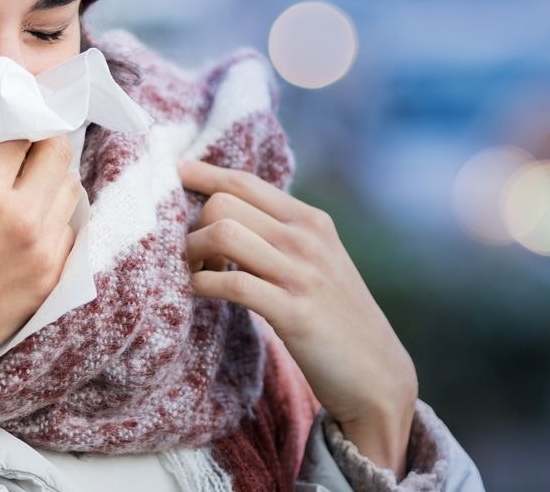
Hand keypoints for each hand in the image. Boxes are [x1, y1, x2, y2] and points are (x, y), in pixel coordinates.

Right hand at [0, 90, 81, 444]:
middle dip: (39, 141)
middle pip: (58, 153)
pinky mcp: (51, 278)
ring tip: (20, 185)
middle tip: (16, 146)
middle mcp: (25, 218)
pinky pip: (69, 229)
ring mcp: (44, 251)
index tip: (5, 112)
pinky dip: (53, 216)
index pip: (22, 130)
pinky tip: (24, 222)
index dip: (14, 115)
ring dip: (50, 177)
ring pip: (71, 190)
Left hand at [177, 158, 417, 478]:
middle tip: (193, 256)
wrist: (376, 374)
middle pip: (223, 204)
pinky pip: (232, 283)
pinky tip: (199, 294)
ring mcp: (302, 274)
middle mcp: (306, 239)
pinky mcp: (294, 313)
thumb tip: (223, 211)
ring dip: (192, 253)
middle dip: (193, 226)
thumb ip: (278, 233)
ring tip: (195, 273)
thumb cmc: (334, 316)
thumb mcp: (315, 261)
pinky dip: (202, 285)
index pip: (243, 181)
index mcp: (310, 220)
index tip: (172, 174)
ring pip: (223, 233)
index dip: (201, 174)